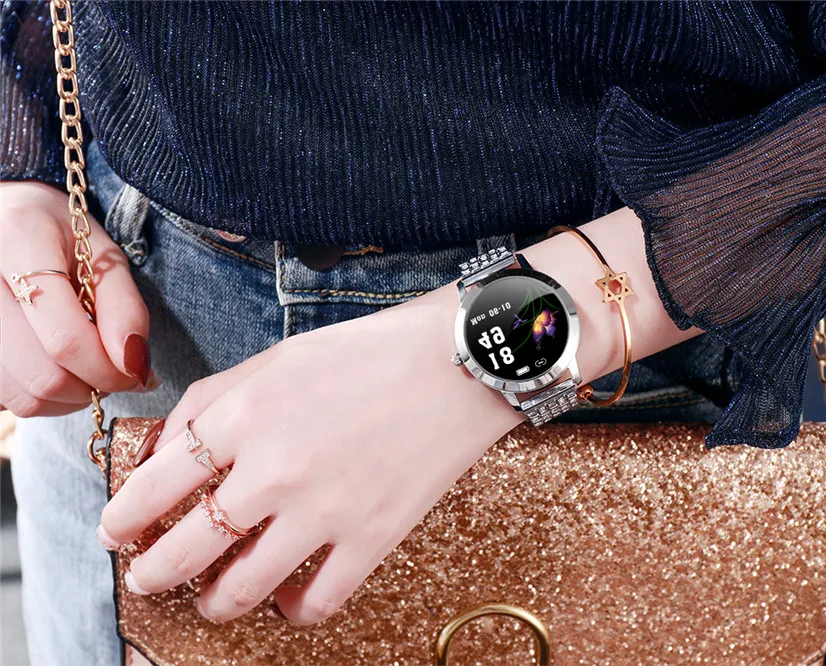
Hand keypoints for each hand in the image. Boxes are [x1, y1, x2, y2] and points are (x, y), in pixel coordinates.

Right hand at [0, 181, 152, 415]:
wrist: (6, 220)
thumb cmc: (62, 237)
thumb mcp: (105, 257)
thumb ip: (125, 310)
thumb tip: (135, 368)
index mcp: (18, 242)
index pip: (65, 337)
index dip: (108, 369)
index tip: (136, 373)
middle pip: (42, 374)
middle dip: (92, 387)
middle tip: (113, 374)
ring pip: (21, 394)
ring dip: (66, 399)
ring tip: (84, 371)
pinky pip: (3, 396)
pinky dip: (38, 397)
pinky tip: (53, 370)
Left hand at [97, 206, 696, 624]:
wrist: (460, 361)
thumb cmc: (371, 351)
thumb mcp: (279, 357)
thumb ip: (215, 400)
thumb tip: (168, 452)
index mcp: (246, 414)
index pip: (155, 484)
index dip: (123, 518)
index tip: (116, 531)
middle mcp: (274, 468)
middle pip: (184, 549)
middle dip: (152, 574)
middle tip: (146, 578)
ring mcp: (324, 509)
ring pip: (239, 590)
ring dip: (213, 603)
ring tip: (212, 600)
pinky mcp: (373, 538)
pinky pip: (315, 602)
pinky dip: (291, 612)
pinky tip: (288, 600)